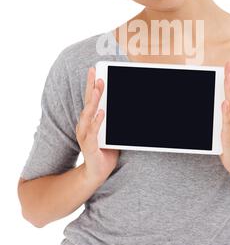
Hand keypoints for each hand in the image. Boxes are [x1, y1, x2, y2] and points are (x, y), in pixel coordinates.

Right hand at [76, 67, 119, 184]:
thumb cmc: (104, 152)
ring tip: (97, 90)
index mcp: (90, 121)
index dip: (91, 85)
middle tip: (96, 74)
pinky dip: (97, 122)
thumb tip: (129, 107)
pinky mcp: (89, 147)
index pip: (90, 100)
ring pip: (87, 115)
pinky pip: (93, 132)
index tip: (94, 70)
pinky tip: (102, 113)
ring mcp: (85, 136)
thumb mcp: (112, 132)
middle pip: (87, 103)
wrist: (96, 174)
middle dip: (91, 88)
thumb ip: (116, 121)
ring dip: (93, 102)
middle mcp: (85, 126)